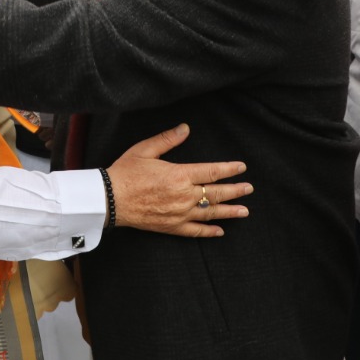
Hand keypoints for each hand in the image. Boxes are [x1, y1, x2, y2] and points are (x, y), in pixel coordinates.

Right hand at [104, 124, 250, 236]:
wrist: (110, 199)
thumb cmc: (126, 172)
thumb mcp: (145, 150)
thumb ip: (168, 139)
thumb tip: (185, 128)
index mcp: (179, 174)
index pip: (212, 171)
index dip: (229, 169)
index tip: (241, 168)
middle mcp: (184, 195)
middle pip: (216, 193)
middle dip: (235, 190)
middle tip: (249, 189)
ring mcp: (179, 213)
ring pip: (210, 212)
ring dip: (229, 211)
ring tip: (244, 211)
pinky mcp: (171, 226)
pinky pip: (195, 231)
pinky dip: (209, 231)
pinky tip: (220, 231)